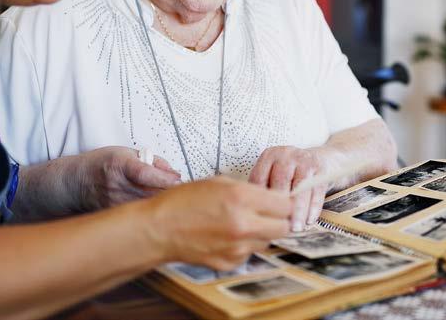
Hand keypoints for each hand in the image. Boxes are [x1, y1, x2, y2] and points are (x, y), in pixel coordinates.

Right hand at [78, 146, 181, 210]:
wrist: (77, 180)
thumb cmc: (103, 163)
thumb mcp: (127, 152)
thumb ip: (153, 161)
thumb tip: (174, 174)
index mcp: (120, 164)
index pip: (145, 174)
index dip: (164, 179)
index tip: (178, 181)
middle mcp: (115, 184)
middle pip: (148, 193)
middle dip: (168, 193)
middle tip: (180, 191)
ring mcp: (113, 202)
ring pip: (145, 207)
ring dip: (160, 204)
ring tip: (168, 199)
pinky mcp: (112, 214)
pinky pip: (137, 215)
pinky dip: (148, 211)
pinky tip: (154, 208)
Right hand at [150, 176, 291, 270]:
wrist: (159, 229)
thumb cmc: (183, 203)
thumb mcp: (220, 183)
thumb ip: (250, 190)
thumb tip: (273, 198)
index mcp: (242, 198)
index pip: (286, 205)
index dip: (285, 203)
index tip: (282, 203)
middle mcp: (243, 224)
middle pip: (284, 227)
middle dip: (279, 220)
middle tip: (268, 214)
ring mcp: (237, 246)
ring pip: (267, 241)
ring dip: (261, 233)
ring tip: (240, 223)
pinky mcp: (229, 262)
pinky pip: (249, 253)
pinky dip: (243, 245)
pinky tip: (227, 236)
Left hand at [248, 146, 328, 231]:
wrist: (322, 159)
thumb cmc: (292, 173)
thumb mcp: (275, 174)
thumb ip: (266, 190)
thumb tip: (261, 217)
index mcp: (269, 156)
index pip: (259, 179)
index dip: (259, 201)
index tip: (259, 219)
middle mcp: (286, 154)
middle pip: (280, 183)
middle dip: (280, 208)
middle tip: (279, 227)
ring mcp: (305, 159)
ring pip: (300, 189)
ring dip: (298, 212)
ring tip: (295, 228)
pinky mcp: (321, 168)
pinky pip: (316, 191)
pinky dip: (313, 208)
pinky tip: (309, 221)